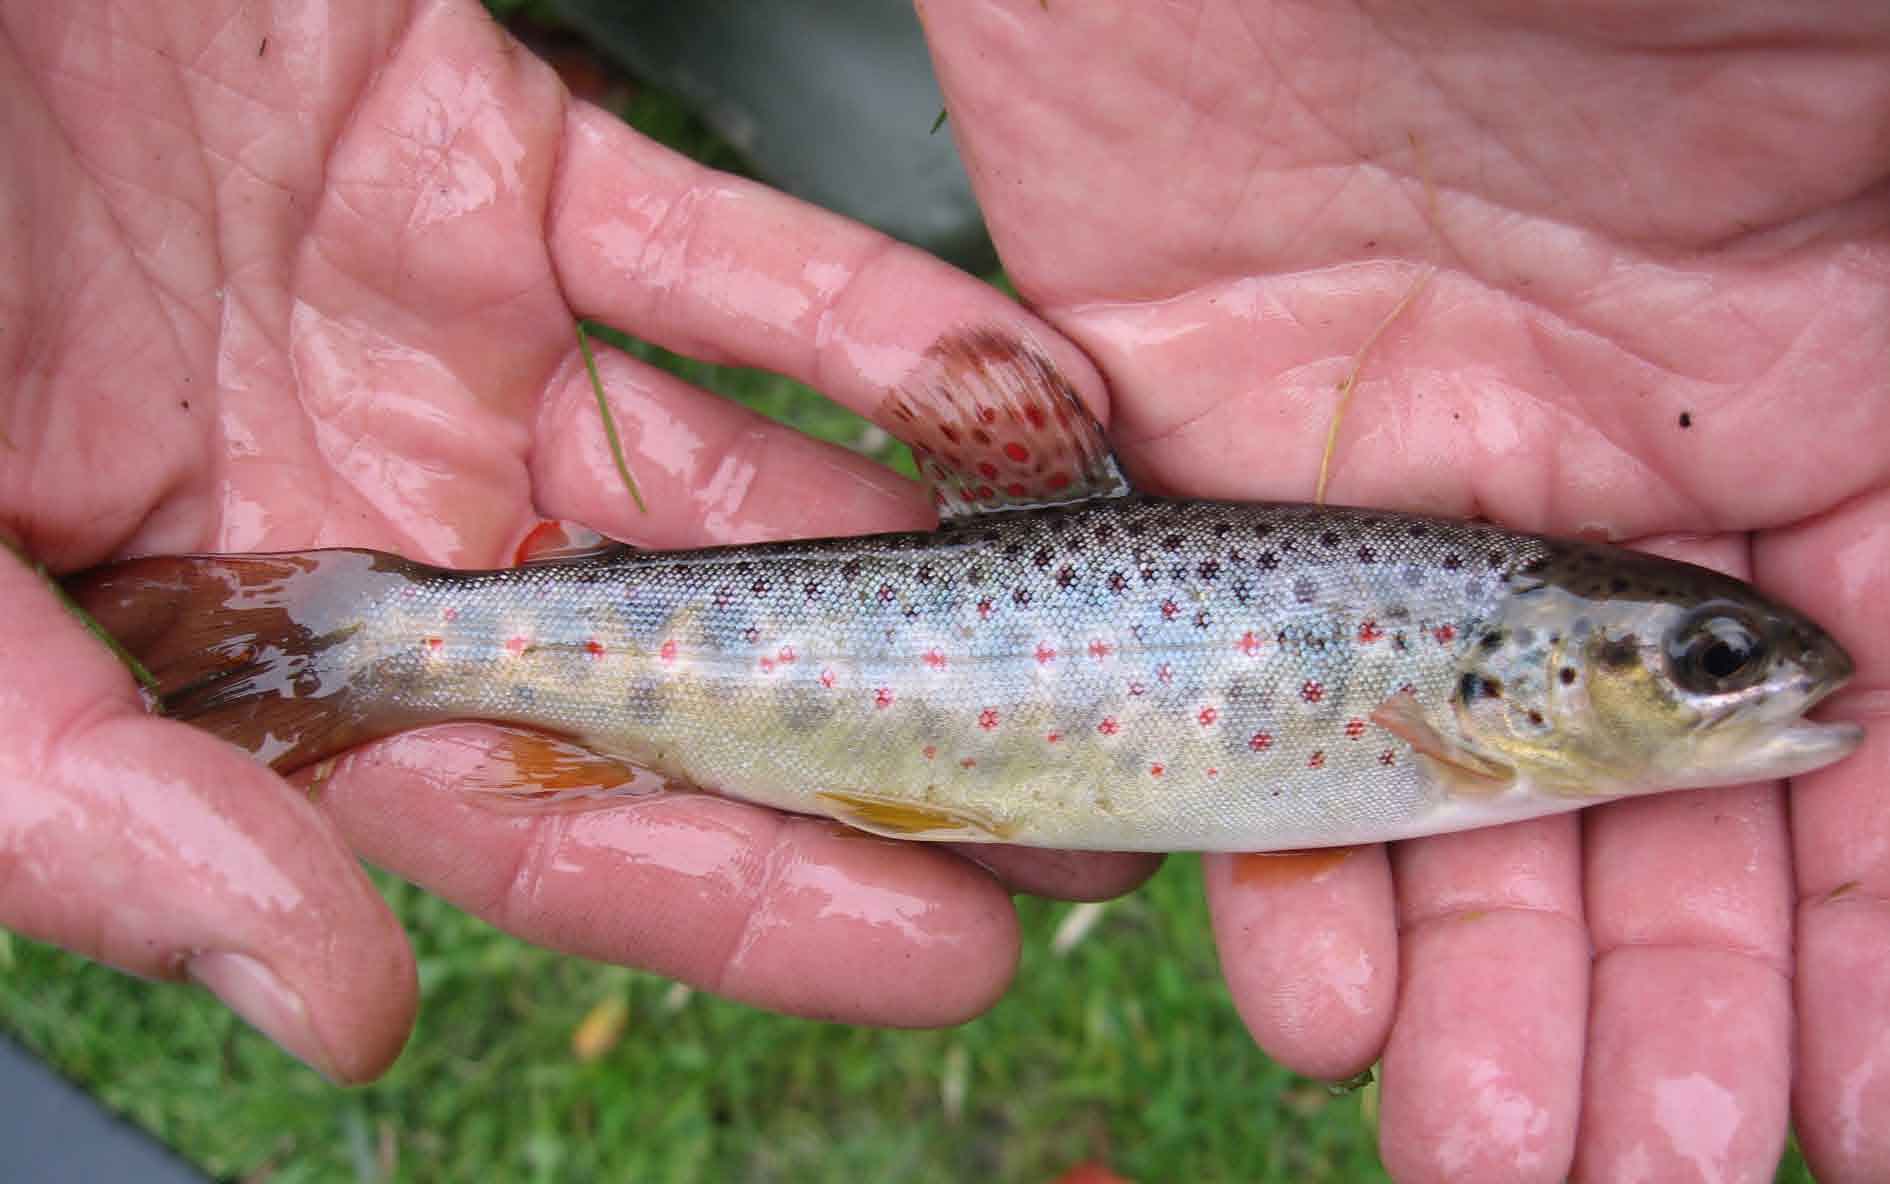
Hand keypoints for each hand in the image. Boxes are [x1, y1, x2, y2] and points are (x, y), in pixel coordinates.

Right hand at [0, 0, 1154, 1082]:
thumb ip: (83, 789)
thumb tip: (337, 1005)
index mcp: (236, 635)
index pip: (533, 818)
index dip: (743, 896)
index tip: (948, 951)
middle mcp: (367, 503)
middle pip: (679, 670)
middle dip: (884, 747)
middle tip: (1087, 818)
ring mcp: (446, 330)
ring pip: (733, 470)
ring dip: (924, 547)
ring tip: (1100, 622)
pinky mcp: (497, 156)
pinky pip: (715, 257)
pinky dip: (862, 320)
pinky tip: (1007, 393)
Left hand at [921, 3, 1889, 1179]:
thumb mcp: (1847, 99)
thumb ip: (1888, 314)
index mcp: (1802, 384)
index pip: (1858, 715)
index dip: (1877, 915)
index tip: (1877, 1093)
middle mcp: (1591, 476)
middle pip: (1644, 806)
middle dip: (1672, 996)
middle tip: (1659, 1159)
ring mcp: (1387, 494)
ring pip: (1441, 802)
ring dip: (1483, 991)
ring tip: (1500, 1147)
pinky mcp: (1192, 480)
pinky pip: (1234, 715)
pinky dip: (1283, 864)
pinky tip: (1320, 995)